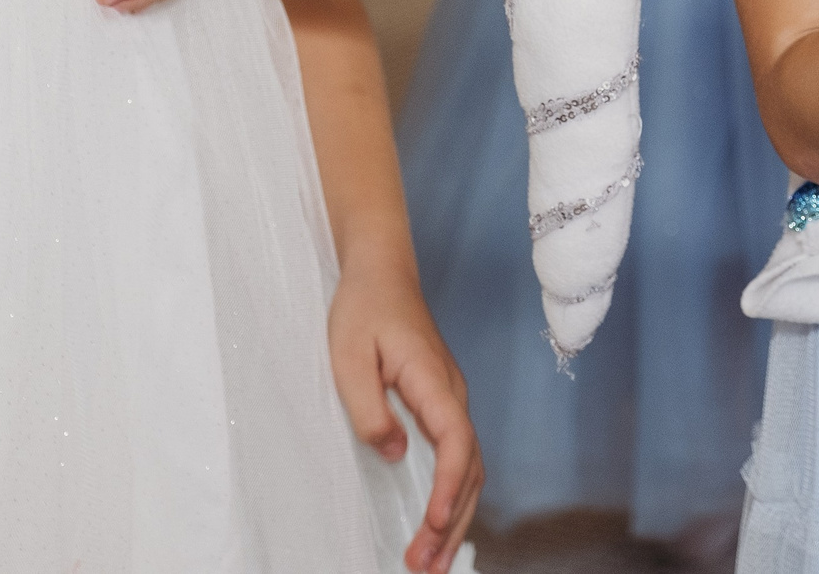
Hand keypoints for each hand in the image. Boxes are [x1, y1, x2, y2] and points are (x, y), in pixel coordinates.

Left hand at [327, 247, 481, 573]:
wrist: (382, 273)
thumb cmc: (363, 310)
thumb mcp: (348, 356)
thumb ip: (369, 408)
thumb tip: (394, 452)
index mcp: (433, 381)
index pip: (456, 443)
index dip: (447, 488)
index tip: (431, 524)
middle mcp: (453, 395)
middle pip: (470, 467)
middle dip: (452, 522)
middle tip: (426, 567)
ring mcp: (451, 401)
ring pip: (469, 468)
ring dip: (455, 517)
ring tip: (434, 563)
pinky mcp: (442, 407)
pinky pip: (459, 459)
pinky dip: (453, 498)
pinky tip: (440, 525)